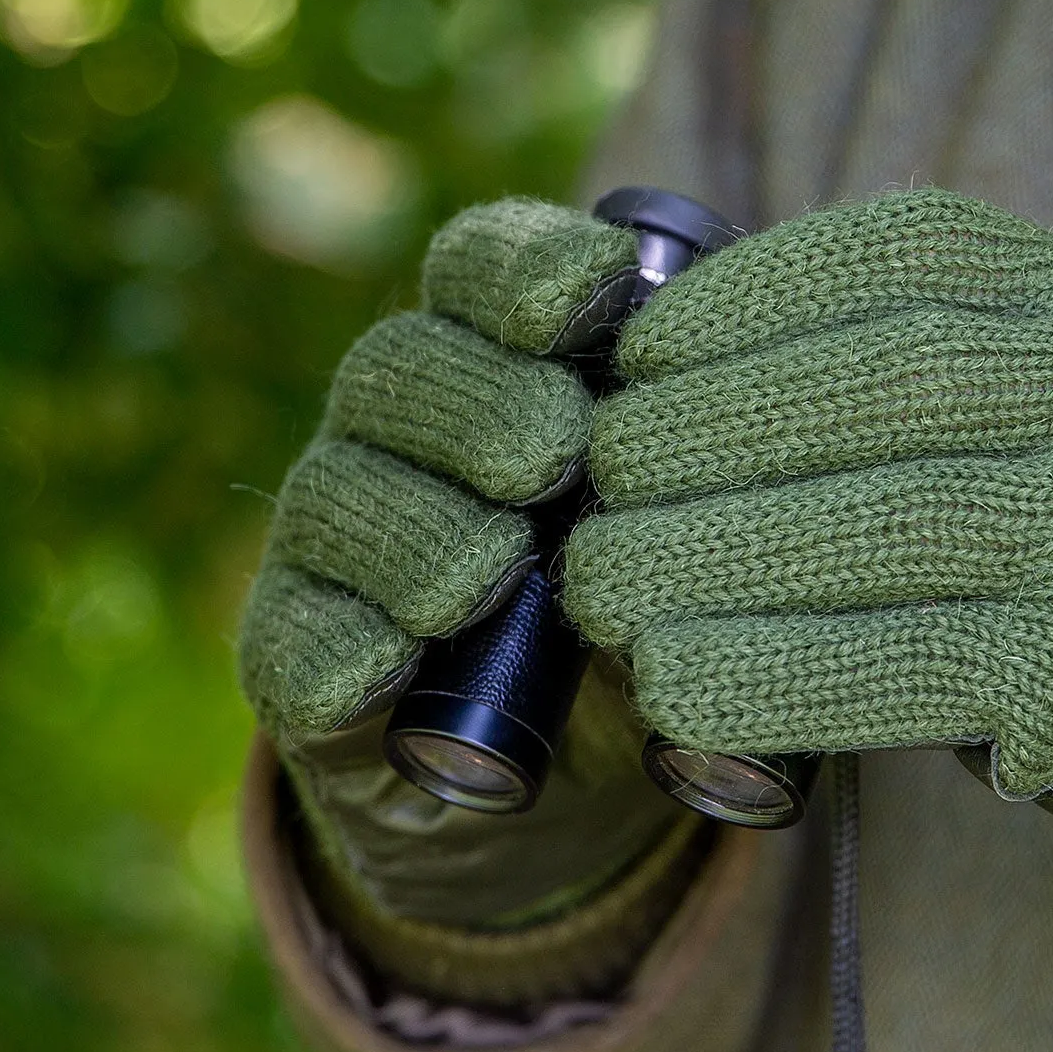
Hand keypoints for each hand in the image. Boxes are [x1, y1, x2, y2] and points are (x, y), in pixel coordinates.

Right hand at [238, 199, 686, 933]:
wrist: (574, 783)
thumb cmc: (658, 619)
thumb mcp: (703, 546)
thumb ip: (717, 490)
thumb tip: (766, 447)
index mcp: (498, 368)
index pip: (480, 274)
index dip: (524, 267)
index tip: (598, 294)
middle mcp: (400, 437)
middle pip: (399, 368)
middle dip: (475, 402)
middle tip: (553, 455)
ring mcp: (335, 545)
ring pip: (331, 495)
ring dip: (414, 528)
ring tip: (487, 575)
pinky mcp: (298, 659)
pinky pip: (286, 639)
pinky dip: (334, 648)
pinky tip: (385, 666)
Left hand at [565, 188, 1052, 942]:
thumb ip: (969, 380)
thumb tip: (705, 394)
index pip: (908, 253)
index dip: (745, 297)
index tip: (635, 354)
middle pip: (876, 382)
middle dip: (697, 428)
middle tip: (587, 481)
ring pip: (876, 522)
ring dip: (703, 555)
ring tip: (596, 586)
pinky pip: (905, 667)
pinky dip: (770, 672)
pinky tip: (677, 687)